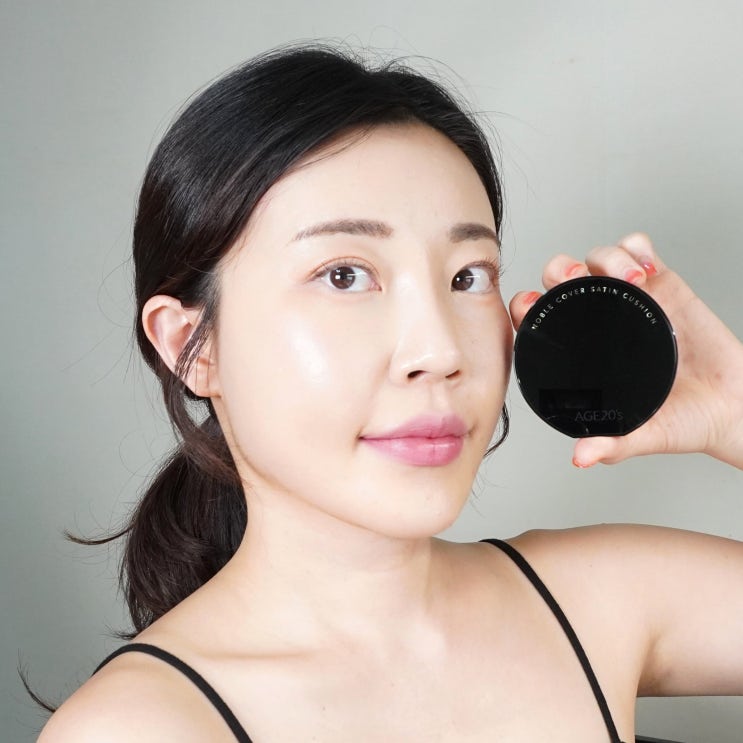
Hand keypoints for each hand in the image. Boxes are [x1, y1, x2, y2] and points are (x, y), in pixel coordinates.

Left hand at [509, 233, 742, 468]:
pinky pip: (638, 249)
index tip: (529, 306)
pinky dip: (635, 248)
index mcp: (581, 353)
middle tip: (572, 279)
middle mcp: (597, 322)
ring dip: (604, 257)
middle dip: (559, 270)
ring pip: (598, 258)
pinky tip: (644, 268)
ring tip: (629, 277)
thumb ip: (613, 444)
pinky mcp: (662, 283)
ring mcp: (628, 299)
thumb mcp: (643, 435)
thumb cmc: (683, 421)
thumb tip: (580, 457)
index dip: (525, 308)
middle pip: (561, 278)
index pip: (539, 321)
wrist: (733, 406)